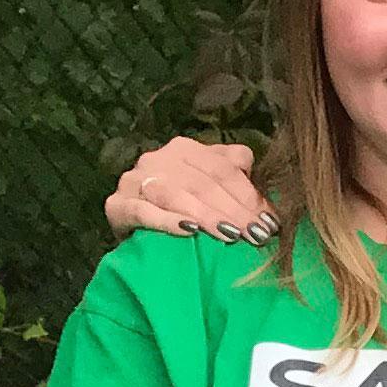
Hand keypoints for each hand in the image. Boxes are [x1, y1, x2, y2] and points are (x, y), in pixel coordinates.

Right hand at [106, 136, 275, 241]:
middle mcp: (158, 159)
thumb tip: (251, 164)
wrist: (134, 228)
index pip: (223, 169)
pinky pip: (142, 211)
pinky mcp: (116, 205)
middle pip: (202, 183)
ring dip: (206, 216)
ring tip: (230, 236)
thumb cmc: (180, 209)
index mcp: (184, 149)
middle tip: (256, 235)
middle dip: (233, 210)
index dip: (249, 196)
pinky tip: (188, 231)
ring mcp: (135, 181)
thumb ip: (231, 170)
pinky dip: (166, 221)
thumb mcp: (207, 185)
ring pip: (175, 194)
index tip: (270, 223)